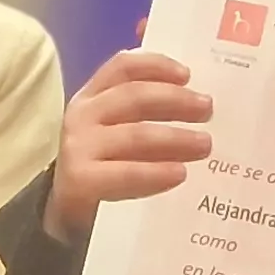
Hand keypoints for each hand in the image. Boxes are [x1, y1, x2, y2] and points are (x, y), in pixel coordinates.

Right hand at [46, 49, 212, 241]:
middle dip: (176, 100)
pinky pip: (126, 173)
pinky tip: (179, 174)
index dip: (156, 65)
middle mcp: (82, 114)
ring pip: (135, 134)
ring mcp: (79, 146)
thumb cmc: (105, 162)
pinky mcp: (81, 180)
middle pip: (134, 97)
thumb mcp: (119, 129)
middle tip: (207, 110)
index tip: (188, 74)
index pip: (123, 67)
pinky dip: (156, 172)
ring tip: (205, 145)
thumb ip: (148, 110)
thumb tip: (196, 97)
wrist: (66, 209)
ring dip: (175, 138)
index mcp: (93, 95)